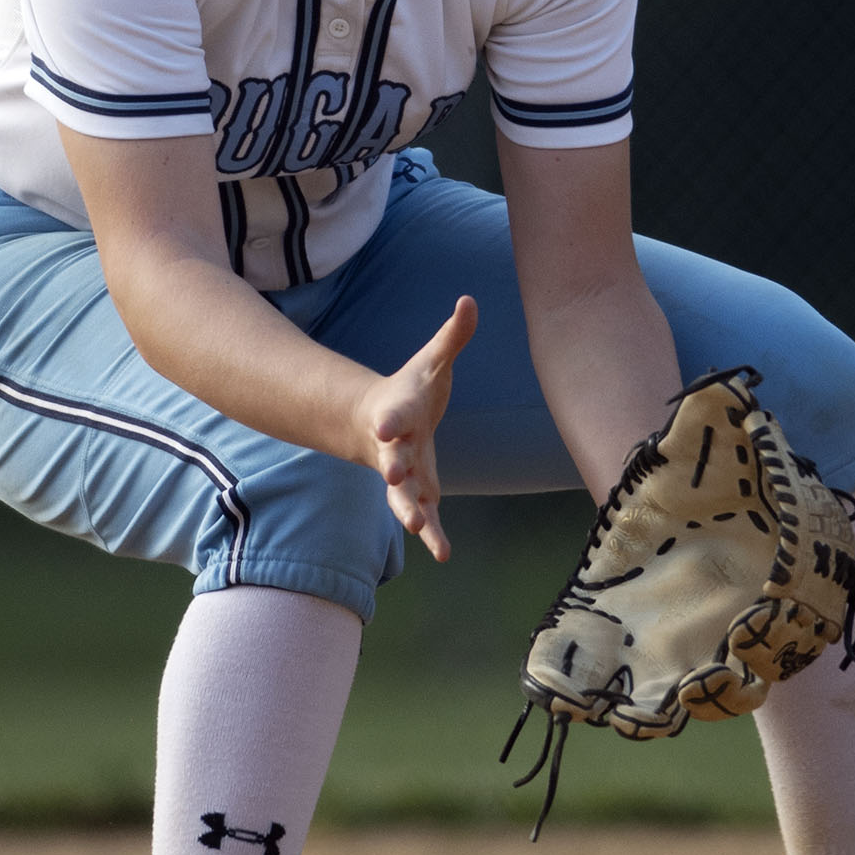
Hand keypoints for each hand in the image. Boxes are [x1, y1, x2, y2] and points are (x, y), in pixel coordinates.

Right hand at [359, 296, 478, 561]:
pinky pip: (424, 515)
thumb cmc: (413, 389)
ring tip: (418, 528)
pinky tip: (443, 554)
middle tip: (394, 475)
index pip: (394, 415)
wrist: (384, 425)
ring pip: (403, 496)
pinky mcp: (417, 492)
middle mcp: (396, 447)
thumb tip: (470, 299)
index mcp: (399, 413)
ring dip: (409, 510)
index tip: (385, 424)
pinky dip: (432, 533)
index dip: (390, 419)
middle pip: (393, 459)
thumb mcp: (433, 361)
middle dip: (395, 467)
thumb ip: (452, 336)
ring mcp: (404, 474)